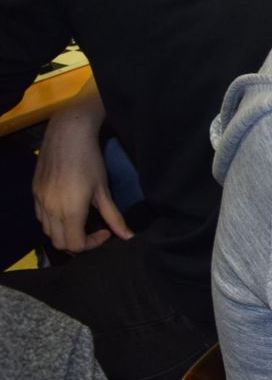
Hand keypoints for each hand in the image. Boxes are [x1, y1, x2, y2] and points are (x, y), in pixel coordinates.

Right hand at [33, 104, 131, 252]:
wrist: (67, 134)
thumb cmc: (90, 161)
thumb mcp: (104, 190)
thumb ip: (114, 216)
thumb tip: (128, 236)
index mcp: (70, 210)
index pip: (75, 244)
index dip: (92, 244)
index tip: (105, 232)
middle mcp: (50, 208)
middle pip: (59, 242)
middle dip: (78, 243)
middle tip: (93, 232)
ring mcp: (39, 200)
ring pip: (48, 231)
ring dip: (64, 233)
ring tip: (80, 222)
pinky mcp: (34, 191)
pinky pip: (40, 217)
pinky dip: (52, 222)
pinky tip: (67, 211)